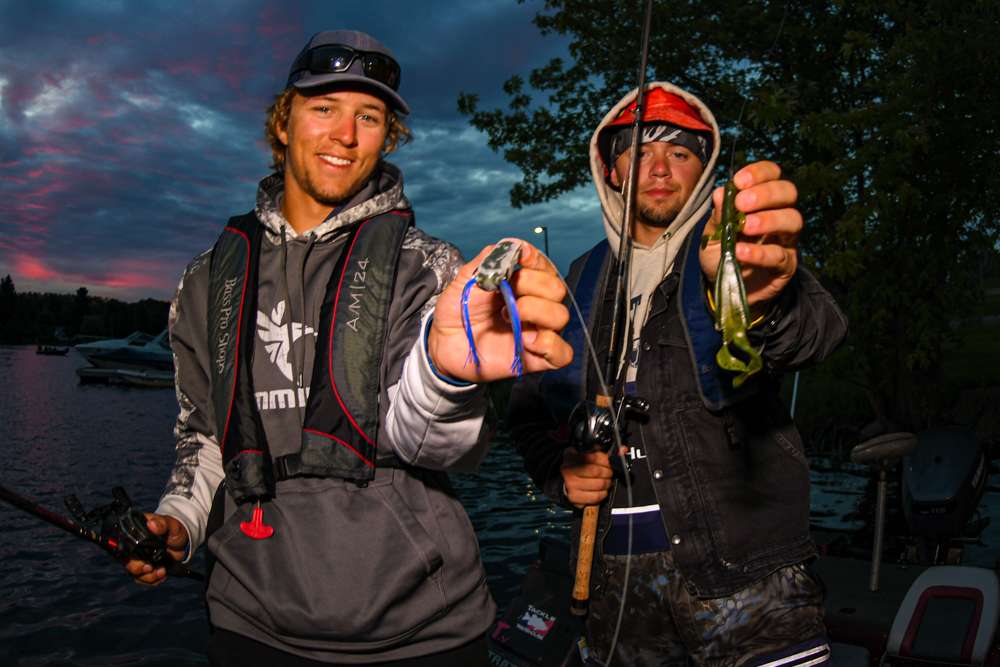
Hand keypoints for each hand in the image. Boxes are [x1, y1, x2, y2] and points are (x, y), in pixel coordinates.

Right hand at [124, 513, 188, 585]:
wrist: (182, 541)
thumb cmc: (173, 529)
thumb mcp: (170, 524)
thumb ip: (162, 523)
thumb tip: (152, 524)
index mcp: (135, 534)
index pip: (123, 546)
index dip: (128, 556)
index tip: (141, 560)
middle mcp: (134, 548)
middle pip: (127, 562)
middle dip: (137, 569)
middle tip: (150, 568)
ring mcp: (139, 559)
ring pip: (135, 573)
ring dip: (147, 576)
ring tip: (161, 572)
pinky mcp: (147, 568)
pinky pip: (144, 579)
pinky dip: (153, 580)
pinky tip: (162, 575)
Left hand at [428, 241, 571, 381]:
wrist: (445, 342)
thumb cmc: (459, 310)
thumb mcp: (467, 279)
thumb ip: (489, 260)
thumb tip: (511, 246)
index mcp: (524, 283)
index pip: (544, 266)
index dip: (535, 260)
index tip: (520, 257)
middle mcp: (537, 304)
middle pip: (556, 289)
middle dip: (531, 287)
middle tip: (505, 296)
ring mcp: (538, 330)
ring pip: (561, 316)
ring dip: (536, 312)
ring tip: (508, 318)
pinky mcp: (537, 357)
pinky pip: (562, 353)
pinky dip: (549, 344)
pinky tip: (526, 341)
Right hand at [561, 447, 618, 507]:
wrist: (565, 481)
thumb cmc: (579, 467)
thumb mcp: (588, 454)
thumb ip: (604, 451)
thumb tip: (623, 450)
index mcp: (571, 456)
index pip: (594, 457)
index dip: (606, 460)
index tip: (610, 462)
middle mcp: (568, 470)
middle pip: (597, 471)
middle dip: (608, 473)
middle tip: (609, 473)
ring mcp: (570, 484)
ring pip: (598, 485)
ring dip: (607, 483)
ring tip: (606, 481)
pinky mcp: (574, 497)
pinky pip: (595, 497)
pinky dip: (603, 494)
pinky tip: (601, 490)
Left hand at [700, 161, 800, 309]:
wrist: (722, 288)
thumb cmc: (720, 255)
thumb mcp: (712, 234)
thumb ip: (718, 216)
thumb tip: (719, 193)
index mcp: (761, 201)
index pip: (772, 175)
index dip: (760, 173)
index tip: (740, 181)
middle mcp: (778, 215)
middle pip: (788, 192)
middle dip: (766, 193)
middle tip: (742, 203)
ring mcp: (785, 240)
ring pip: (793, 220)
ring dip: (769, 219)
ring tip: (745, 227)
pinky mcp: (785, 266)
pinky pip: (780, 256)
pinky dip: (760, 253)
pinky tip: (740, 252)